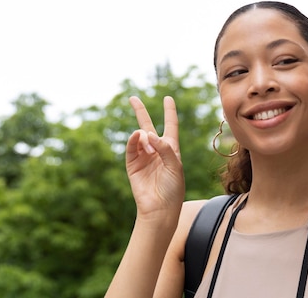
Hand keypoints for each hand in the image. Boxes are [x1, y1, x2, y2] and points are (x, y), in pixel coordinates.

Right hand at [125, 96, 184, 219]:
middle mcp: (156, 150)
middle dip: (141, 112)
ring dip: (144, 136)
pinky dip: (133, 140)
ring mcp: (143, 157)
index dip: (169, 112)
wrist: (160, 208)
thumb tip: (148, 133)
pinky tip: (137, 135)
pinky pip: (131, 148)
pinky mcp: (133, 165)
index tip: (168, 98)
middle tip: (133, 98)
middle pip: (148, 126)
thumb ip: (165, 148)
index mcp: (171, 149)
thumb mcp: (175, 166)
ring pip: (140, 137)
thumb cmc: (173, 189)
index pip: (170, 126)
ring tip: (149, 144)